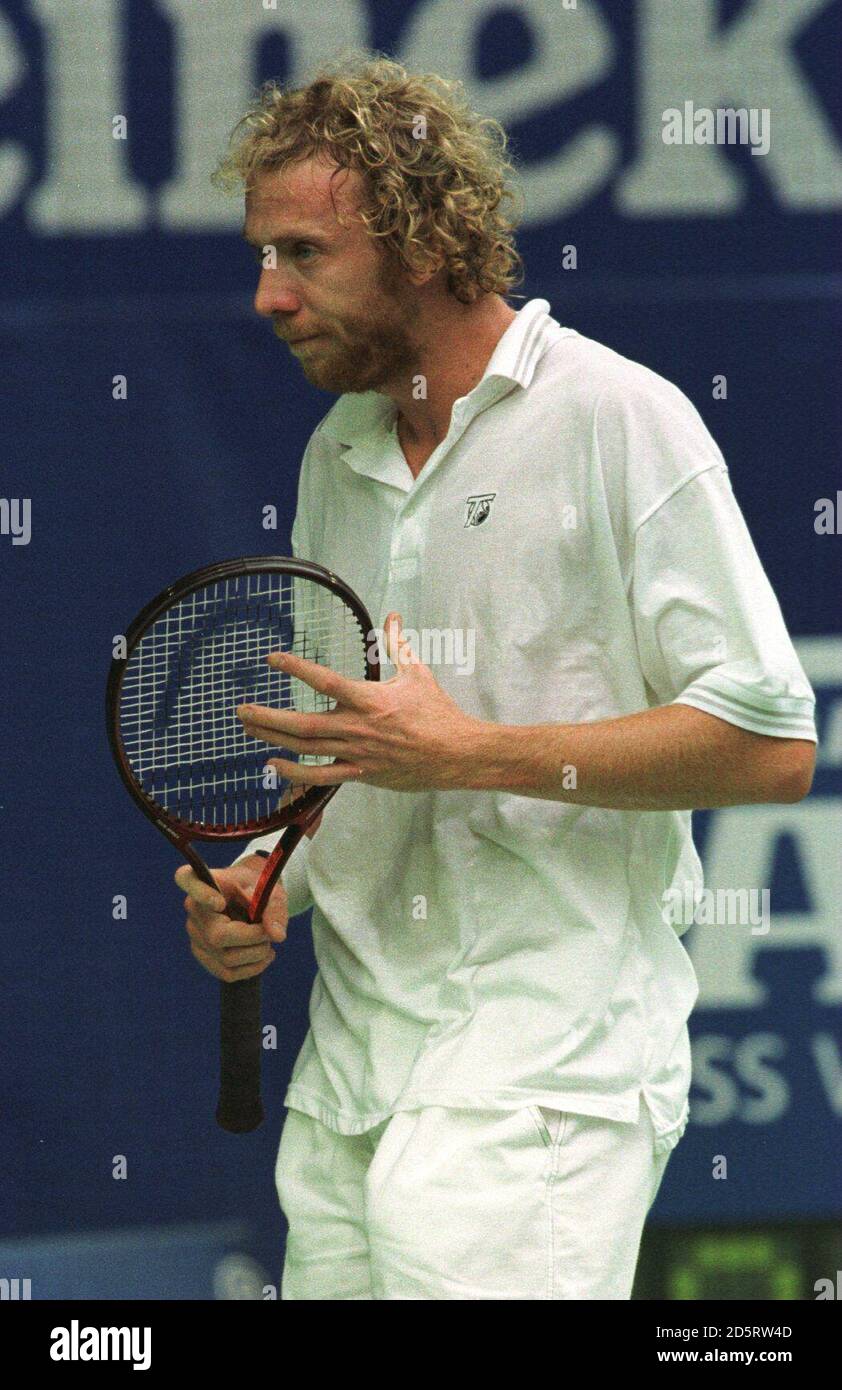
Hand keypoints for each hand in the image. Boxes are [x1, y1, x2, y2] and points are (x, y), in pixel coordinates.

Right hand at [174, 855, 287, 983]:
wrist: (253, 896)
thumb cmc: (259, 888)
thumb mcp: (270, 891)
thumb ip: (274, 909)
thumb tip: (277, 936)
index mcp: (206, 880)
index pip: (185, 878)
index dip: (201, 894)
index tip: (221, 903)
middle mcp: (193, 908)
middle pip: (217, 936)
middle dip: (252, 939)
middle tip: (269, 933)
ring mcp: (195, 934)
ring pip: (225, 958)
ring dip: (256, 955)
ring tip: (268, 942)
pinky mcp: (202, 954)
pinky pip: (225, 972)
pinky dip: (250, 969)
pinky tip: (264, 957)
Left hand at [236, 613, 483, 791]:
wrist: (456, 754)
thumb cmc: (437, 713)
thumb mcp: (417, 673)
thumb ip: (398, 643)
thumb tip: (392, 614)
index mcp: (371, 700)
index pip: (325, 681)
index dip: (297, 668)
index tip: (272, 658)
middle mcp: (358, 728)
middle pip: (303, 723)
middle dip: (268, 716)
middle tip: (241, 708)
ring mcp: (357, 754)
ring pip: (306, 748)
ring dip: (273, 737)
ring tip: (248, 727)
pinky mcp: (361, 774)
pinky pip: (321, 776)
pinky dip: (294, 772)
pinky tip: (272, 764)